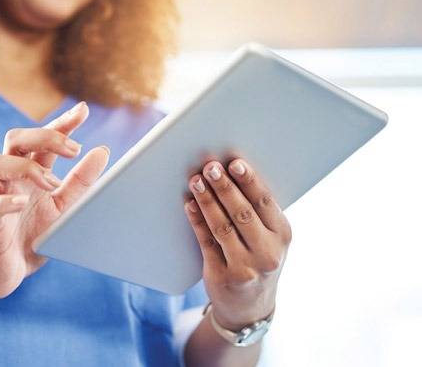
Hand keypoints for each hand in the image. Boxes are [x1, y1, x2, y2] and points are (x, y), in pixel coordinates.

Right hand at [0, 101, 110, 299]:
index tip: (82, 111)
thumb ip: (81, 181)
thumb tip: (103, 151)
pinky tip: (22, 202)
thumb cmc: (34, 236)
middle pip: (16, 139)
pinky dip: (5, 201)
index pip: (42, 139)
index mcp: (31, 172)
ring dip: (26, 166)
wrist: (7, 272)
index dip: (60, 123)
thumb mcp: (65, 207)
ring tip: (51, 183)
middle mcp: (12, 179)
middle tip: (74, 150)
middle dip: (44, 136)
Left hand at [183, 158, 292, 329]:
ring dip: (207, 201)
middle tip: (210, 167)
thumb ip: (257, 212)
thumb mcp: (269, 238)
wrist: (250, 307)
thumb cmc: (258, 259)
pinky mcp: (223, 275)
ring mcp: (245, 266)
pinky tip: (189, 205)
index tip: (235, 163)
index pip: (265, 203)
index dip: (249, 181)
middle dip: (224, 187)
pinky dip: (197, 221)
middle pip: (242, 213)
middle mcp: (267, 252)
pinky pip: (206, 242)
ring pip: (222, 226)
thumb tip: (231, 173)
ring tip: (196, 181)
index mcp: (282, 235)